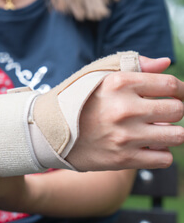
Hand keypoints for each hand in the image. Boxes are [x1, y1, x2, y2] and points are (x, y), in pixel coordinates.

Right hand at [67, 57, 183, 170]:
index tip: (177, 94)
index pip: (169, 84)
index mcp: (120, 83)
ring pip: (177, 135)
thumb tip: (166, 63)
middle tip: (162, 112)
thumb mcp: (98, 75)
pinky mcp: (123, 159)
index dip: (180, 89)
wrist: (52, 131)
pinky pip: (164, 158)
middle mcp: (124, 109)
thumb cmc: (77, 100)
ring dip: (171, 132)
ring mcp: (125, 136)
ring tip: (156, 130)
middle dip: (175, 110)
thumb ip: (134, 64)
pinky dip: (161, 152)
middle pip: (178, 109)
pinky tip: (147, 146)